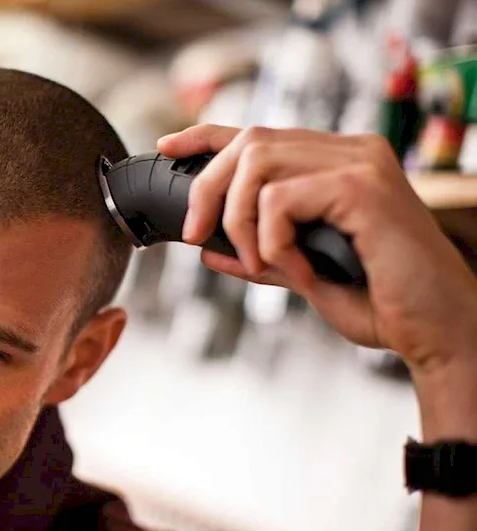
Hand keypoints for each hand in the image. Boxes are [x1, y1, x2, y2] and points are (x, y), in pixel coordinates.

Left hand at [157, 124, 476, 381]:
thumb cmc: (380, 302)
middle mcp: (350, 151)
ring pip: (257, 163)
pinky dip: (271, 241)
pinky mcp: (362, 186)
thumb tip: (207, 251)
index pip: (259, 133)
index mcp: (336, 164)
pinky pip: (280, 199)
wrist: (432, 330)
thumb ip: (259, 257)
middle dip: (207, 188)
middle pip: (248, 141)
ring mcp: (359, 163)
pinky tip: (297, 268)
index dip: (205, 136)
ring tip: (260, 262)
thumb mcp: (302, 275)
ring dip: (239, 220)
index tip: (167, 149)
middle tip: (195, 236)